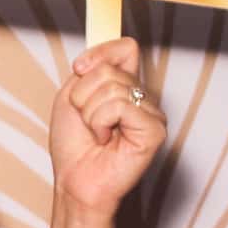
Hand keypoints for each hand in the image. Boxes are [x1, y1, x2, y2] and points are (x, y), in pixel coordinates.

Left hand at [50, 37, 166, 215]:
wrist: (74, 179)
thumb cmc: (74, 144)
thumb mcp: (72, 94)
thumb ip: (91, 68)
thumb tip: (106, 53)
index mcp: (127, 87)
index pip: (126, 47)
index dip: (99, 54)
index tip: (79, 71)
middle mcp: (143, 97)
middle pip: (110, 69)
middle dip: (83, 96)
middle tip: (88, 122)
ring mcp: (152, 113)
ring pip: (112, 87)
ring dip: (90, 113)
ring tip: (98, 133)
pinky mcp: (155, 130)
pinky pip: (120, 106)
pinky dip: (101, 122)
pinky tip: (107, 140)